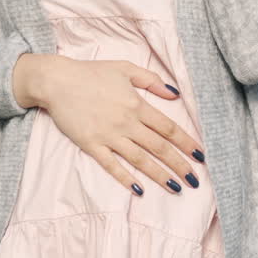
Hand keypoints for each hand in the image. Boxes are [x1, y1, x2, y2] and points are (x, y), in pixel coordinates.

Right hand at [12, 54, 205, 193]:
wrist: (57, 81)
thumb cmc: (90, 72)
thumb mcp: (124, 68)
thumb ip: (151, 80)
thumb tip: (175, 93)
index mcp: (136, 104)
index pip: (168, 128)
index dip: (186, 142)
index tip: (200, 155)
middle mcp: (126, 122)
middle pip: (158, 147)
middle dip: (179, 164)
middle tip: (194, 180)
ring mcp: (109, 135)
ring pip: (140, 159)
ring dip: (159, 175)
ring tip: (176, 187)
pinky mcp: (91, 145)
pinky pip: (112, 165)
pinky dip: (126, 177)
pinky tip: (139, 189)